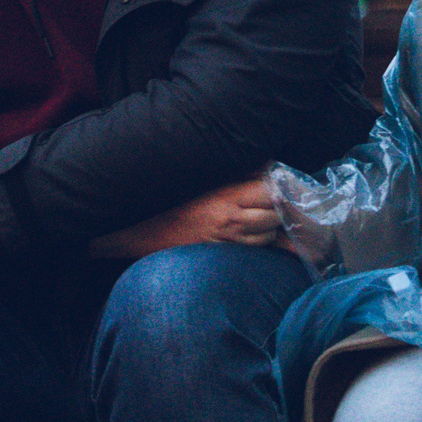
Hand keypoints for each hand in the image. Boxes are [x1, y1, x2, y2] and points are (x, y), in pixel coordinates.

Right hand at [92, 177, 282, 259]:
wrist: (140, 230)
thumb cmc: (169, 200)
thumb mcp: (203, 178)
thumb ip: (236, 172)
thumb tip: (266, 167)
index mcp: (226, 196)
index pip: (270, 192)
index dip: (280, 189)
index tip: (281, 185)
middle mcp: (230, 221)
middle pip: (275, 215)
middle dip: (279, 208)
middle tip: (273, 200)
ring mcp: (228, 241)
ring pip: (268, 235)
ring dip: (270, 227)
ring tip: (259, 216)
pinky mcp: (223, 254)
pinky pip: (255, 249)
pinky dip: (260, 241)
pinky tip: (251, 232)